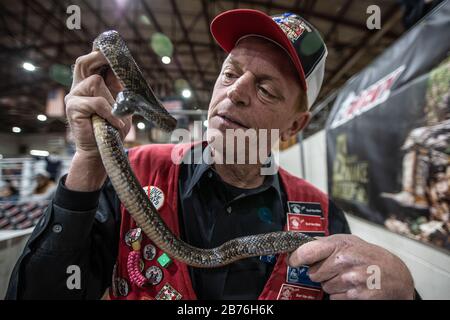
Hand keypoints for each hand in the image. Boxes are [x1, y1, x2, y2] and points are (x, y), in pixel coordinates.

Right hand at [64, 50, 131, 190]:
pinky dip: (108, 112)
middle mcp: (78, 89)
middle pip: (82, 63)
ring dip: (111, 100)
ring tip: (115, 117)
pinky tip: (114, 123)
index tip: (108, 45)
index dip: (97, 53)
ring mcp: (74, 97)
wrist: (102, 151)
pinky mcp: (73, 107)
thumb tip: (127, 72)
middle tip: (108, 55)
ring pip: (95, 82)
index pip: (89, 63)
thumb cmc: (112, 130)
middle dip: (96, 57)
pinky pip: (95, 102)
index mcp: (89, 87)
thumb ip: (120, 91)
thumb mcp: (121, 107)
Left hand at [288, 234, 414, 299]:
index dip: (296, 258)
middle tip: (335, 269)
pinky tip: (352, 287)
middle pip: (314, 273)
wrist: (396, 274)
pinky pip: (334, 299)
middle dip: (321, 273)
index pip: (307, 251)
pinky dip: (340, 295)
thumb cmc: (369, 256)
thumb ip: (325, 244)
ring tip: (348, 277)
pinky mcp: (356, 296)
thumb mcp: (348, 241)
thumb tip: (301, 246)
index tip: (293, 261)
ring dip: (332, 284)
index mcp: (340, 245)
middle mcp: (344, 261)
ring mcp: (351, 279)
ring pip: (324, 287)